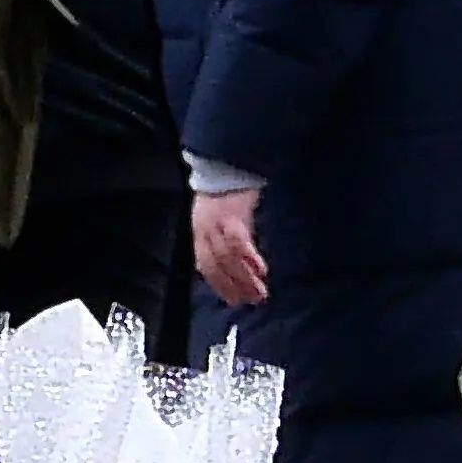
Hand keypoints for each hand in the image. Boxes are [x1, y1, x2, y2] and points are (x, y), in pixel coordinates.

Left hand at [192, 187, 268, 306]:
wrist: (226, 160)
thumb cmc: (227, 185)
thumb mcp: (217, 211)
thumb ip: (223, 231)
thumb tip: (236, 256)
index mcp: (200, 229)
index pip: (205, 263)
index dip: (219, 283)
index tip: (233, 299)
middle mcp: (205, 228)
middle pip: (216, 264)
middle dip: (233, 286)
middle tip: (250, 302)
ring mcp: (216, 223)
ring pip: (228, 258)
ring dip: (244, 278)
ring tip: (259, 293)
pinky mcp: (232, 216)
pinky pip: (239, 243)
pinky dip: (250, 259)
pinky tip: (261, 270)